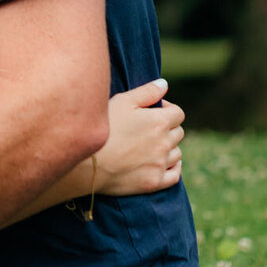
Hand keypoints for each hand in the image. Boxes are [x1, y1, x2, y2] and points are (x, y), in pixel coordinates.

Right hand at [96, 80, 184, 196]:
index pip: (178, 113)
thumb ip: (147, 92)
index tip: (153, 111)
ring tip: (151, 146)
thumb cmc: (103, 128)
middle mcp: (165, 143)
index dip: (167, 109)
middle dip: (167, 128)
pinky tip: (165, 163)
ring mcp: (160, 164)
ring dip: (169, 147)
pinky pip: (175, 174)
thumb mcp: (122, 102)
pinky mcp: (154, 182)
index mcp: (159, 121)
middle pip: (178, 132)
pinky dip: (174, 167)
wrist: (87, 164)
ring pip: (177, 153)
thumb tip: (164, 84)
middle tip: (148, 129)